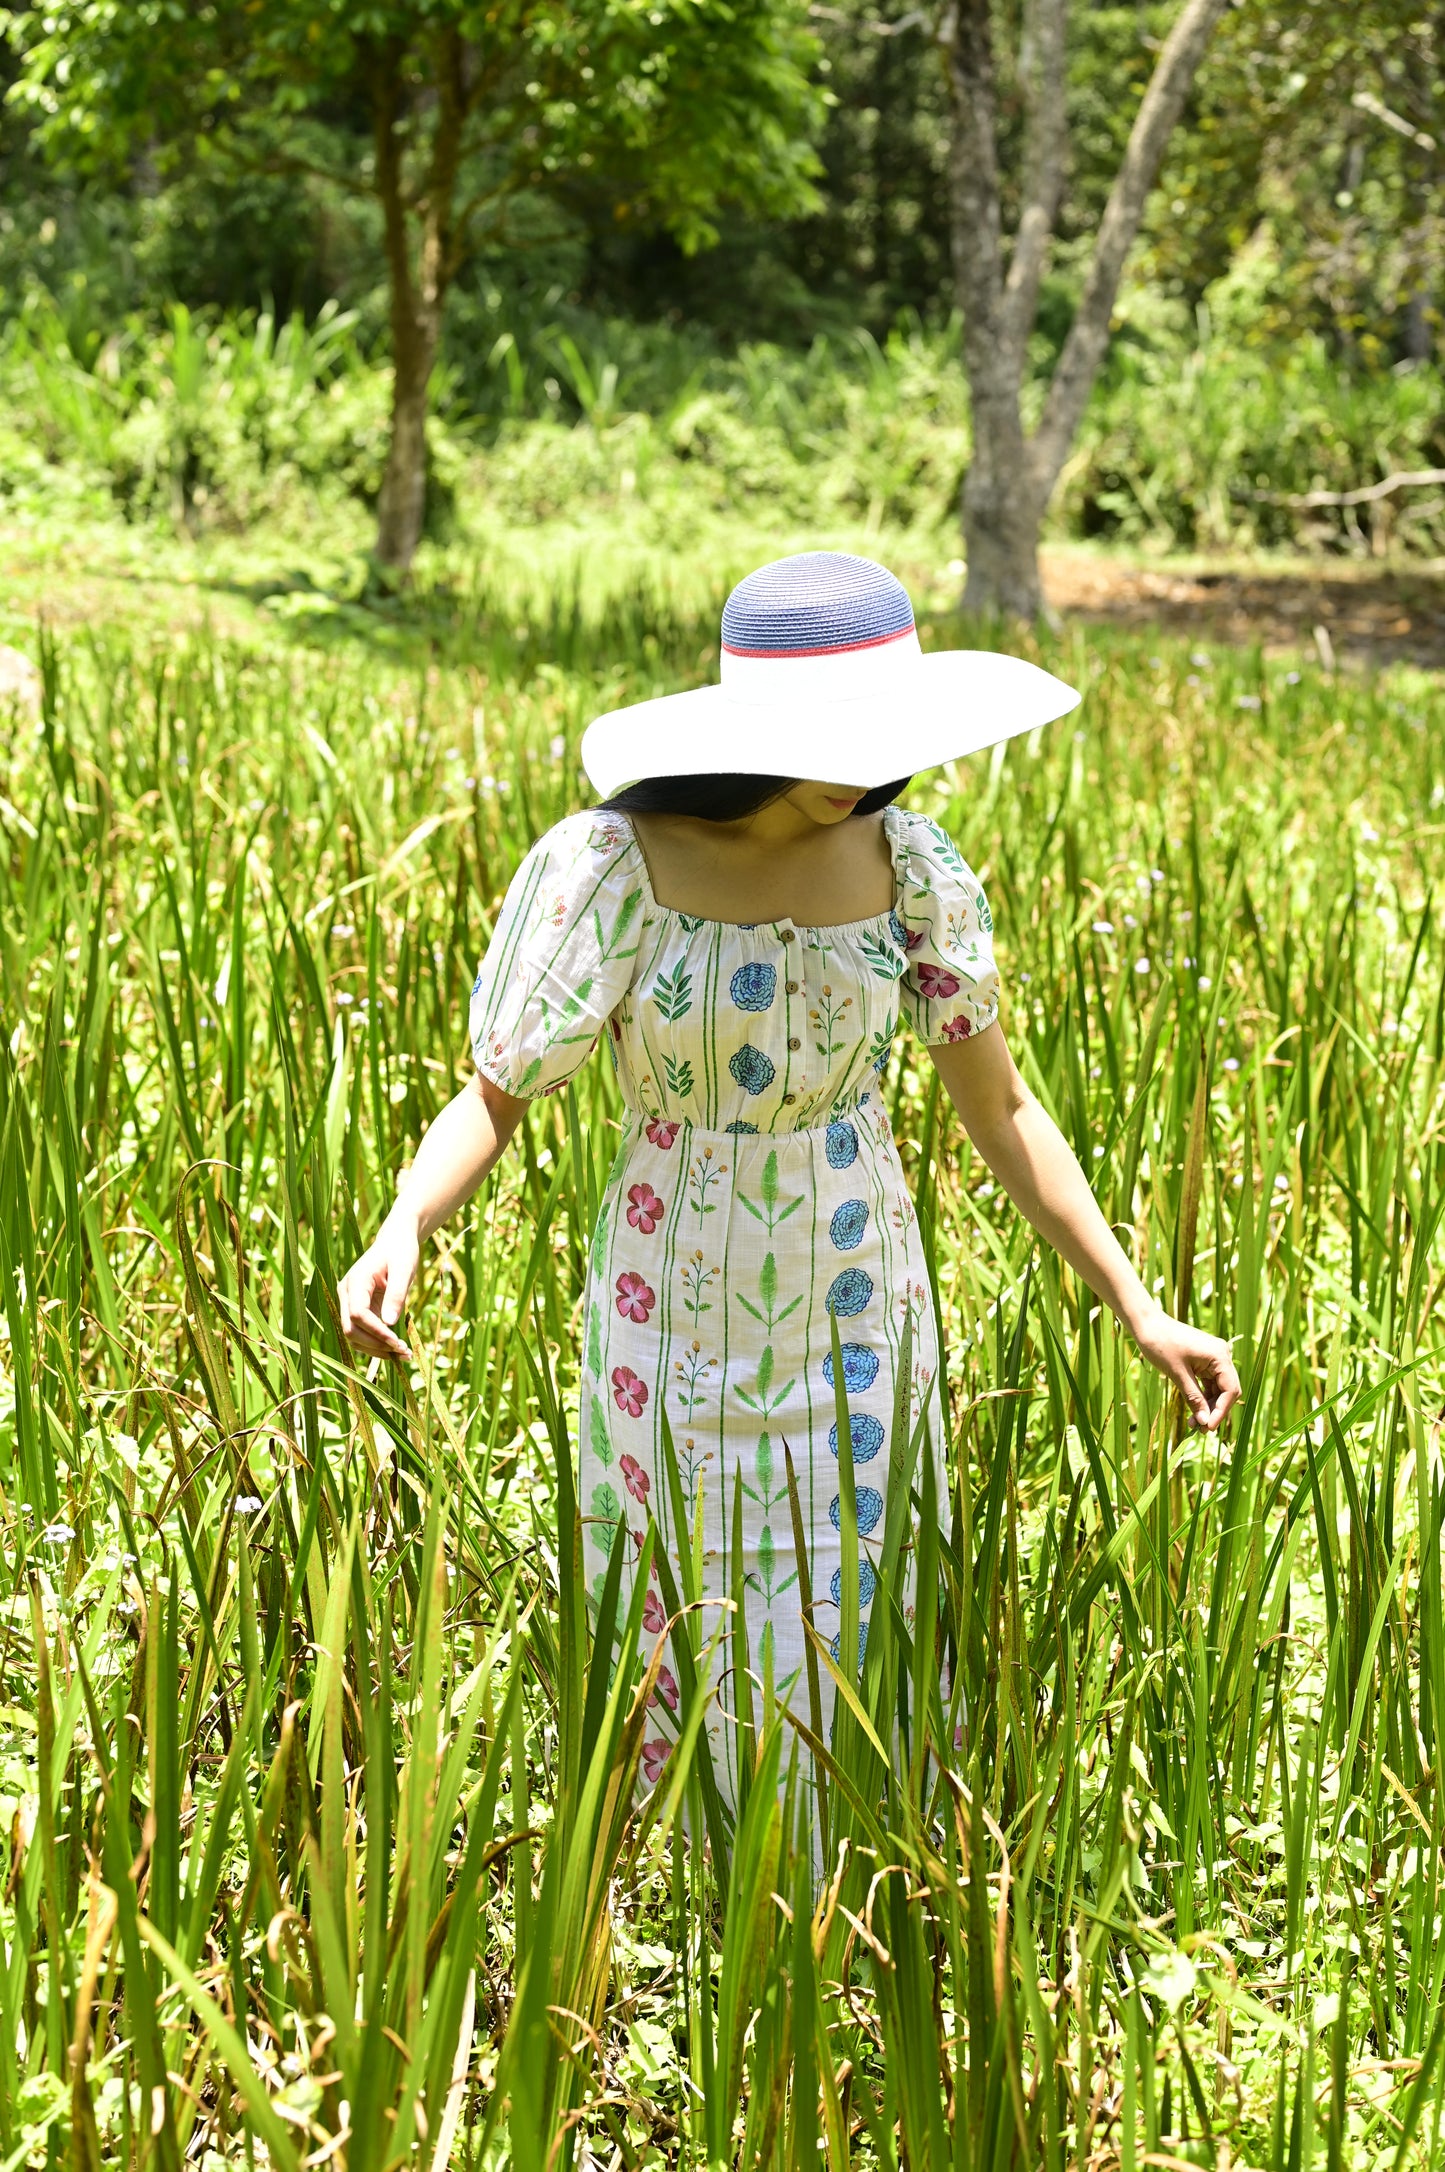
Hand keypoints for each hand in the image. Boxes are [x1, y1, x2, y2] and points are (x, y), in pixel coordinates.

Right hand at [338, 1216, 418, 1362]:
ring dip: (376, 1350)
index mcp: (356, 1281)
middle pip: (350, 1329)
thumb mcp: (404, 1269)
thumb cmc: (401, 1252)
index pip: (357, 1313)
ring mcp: (350, 1303)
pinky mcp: (359, 1311)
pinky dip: (378, 1345)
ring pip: (354, 1337)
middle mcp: (347, 1294)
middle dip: (375, 1345)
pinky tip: (398, 1350)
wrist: (395, 1242)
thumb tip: (389, 1324)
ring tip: (405, 1355)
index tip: (398, 1342)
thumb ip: (396, 1294)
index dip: (376, 1331)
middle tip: (404, 1352)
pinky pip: (363, 1334)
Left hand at [1131, 1309, 1240, 1431]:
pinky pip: (1209, 1383)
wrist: (1147, 1325)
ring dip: (1208, 1406)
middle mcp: (1221, 1355)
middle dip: (1215, 1411)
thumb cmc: (1161, 1345)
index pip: (1230, 1390)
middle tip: (1201, 1430)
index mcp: (1219, 1356)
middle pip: (1227, 1391)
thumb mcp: (1178, 1375)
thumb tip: (1205, 1422)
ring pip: (1218, 1389)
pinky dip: (1202, 1397)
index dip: (1221, 1411)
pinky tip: (1194, 1411)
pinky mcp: (1204, 1361)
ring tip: (1194, 1424)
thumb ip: (1194, 1398)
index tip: (1209, 1427)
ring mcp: (1213, 1358)